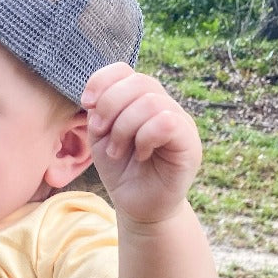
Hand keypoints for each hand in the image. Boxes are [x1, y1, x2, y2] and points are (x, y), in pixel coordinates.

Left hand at [82, 63, 201, 226]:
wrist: (139, 207)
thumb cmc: (122, 171)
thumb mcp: (101, 137)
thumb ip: (100, 110)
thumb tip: (98, 95)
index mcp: (140, 98)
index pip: (124, 70)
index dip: (102, 81)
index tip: (87, 104)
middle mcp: (163, 104)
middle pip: (136, 81)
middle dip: (110, 107)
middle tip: (101, 134)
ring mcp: (180, 120)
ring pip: (150, 101)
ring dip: (124, 128)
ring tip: (117, 151)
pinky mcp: (189, 142)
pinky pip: (167, 122)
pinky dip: (145, 137)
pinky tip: (141, 154)